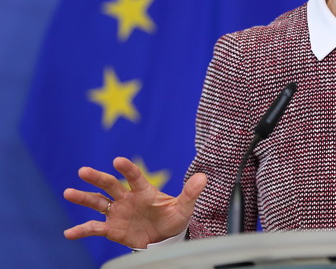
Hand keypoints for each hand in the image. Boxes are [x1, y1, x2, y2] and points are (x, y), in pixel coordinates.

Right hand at [63, 157, 206, 248]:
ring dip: (83, 197)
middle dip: (97, 178)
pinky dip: (81, 230)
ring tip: (68, 192)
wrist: (164, 238)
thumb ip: (191, 193)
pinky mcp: (112, 228)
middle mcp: (127, 198)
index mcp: (144, 190)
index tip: (118, 160)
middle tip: (83, 171)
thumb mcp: (184, 207)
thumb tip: (203, 177)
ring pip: (97, 202)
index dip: (127, 169)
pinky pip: (94, 228)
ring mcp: (117, 212)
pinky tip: (68, 233)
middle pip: (110, 185)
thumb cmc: (173, 218)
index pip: (134, 176)